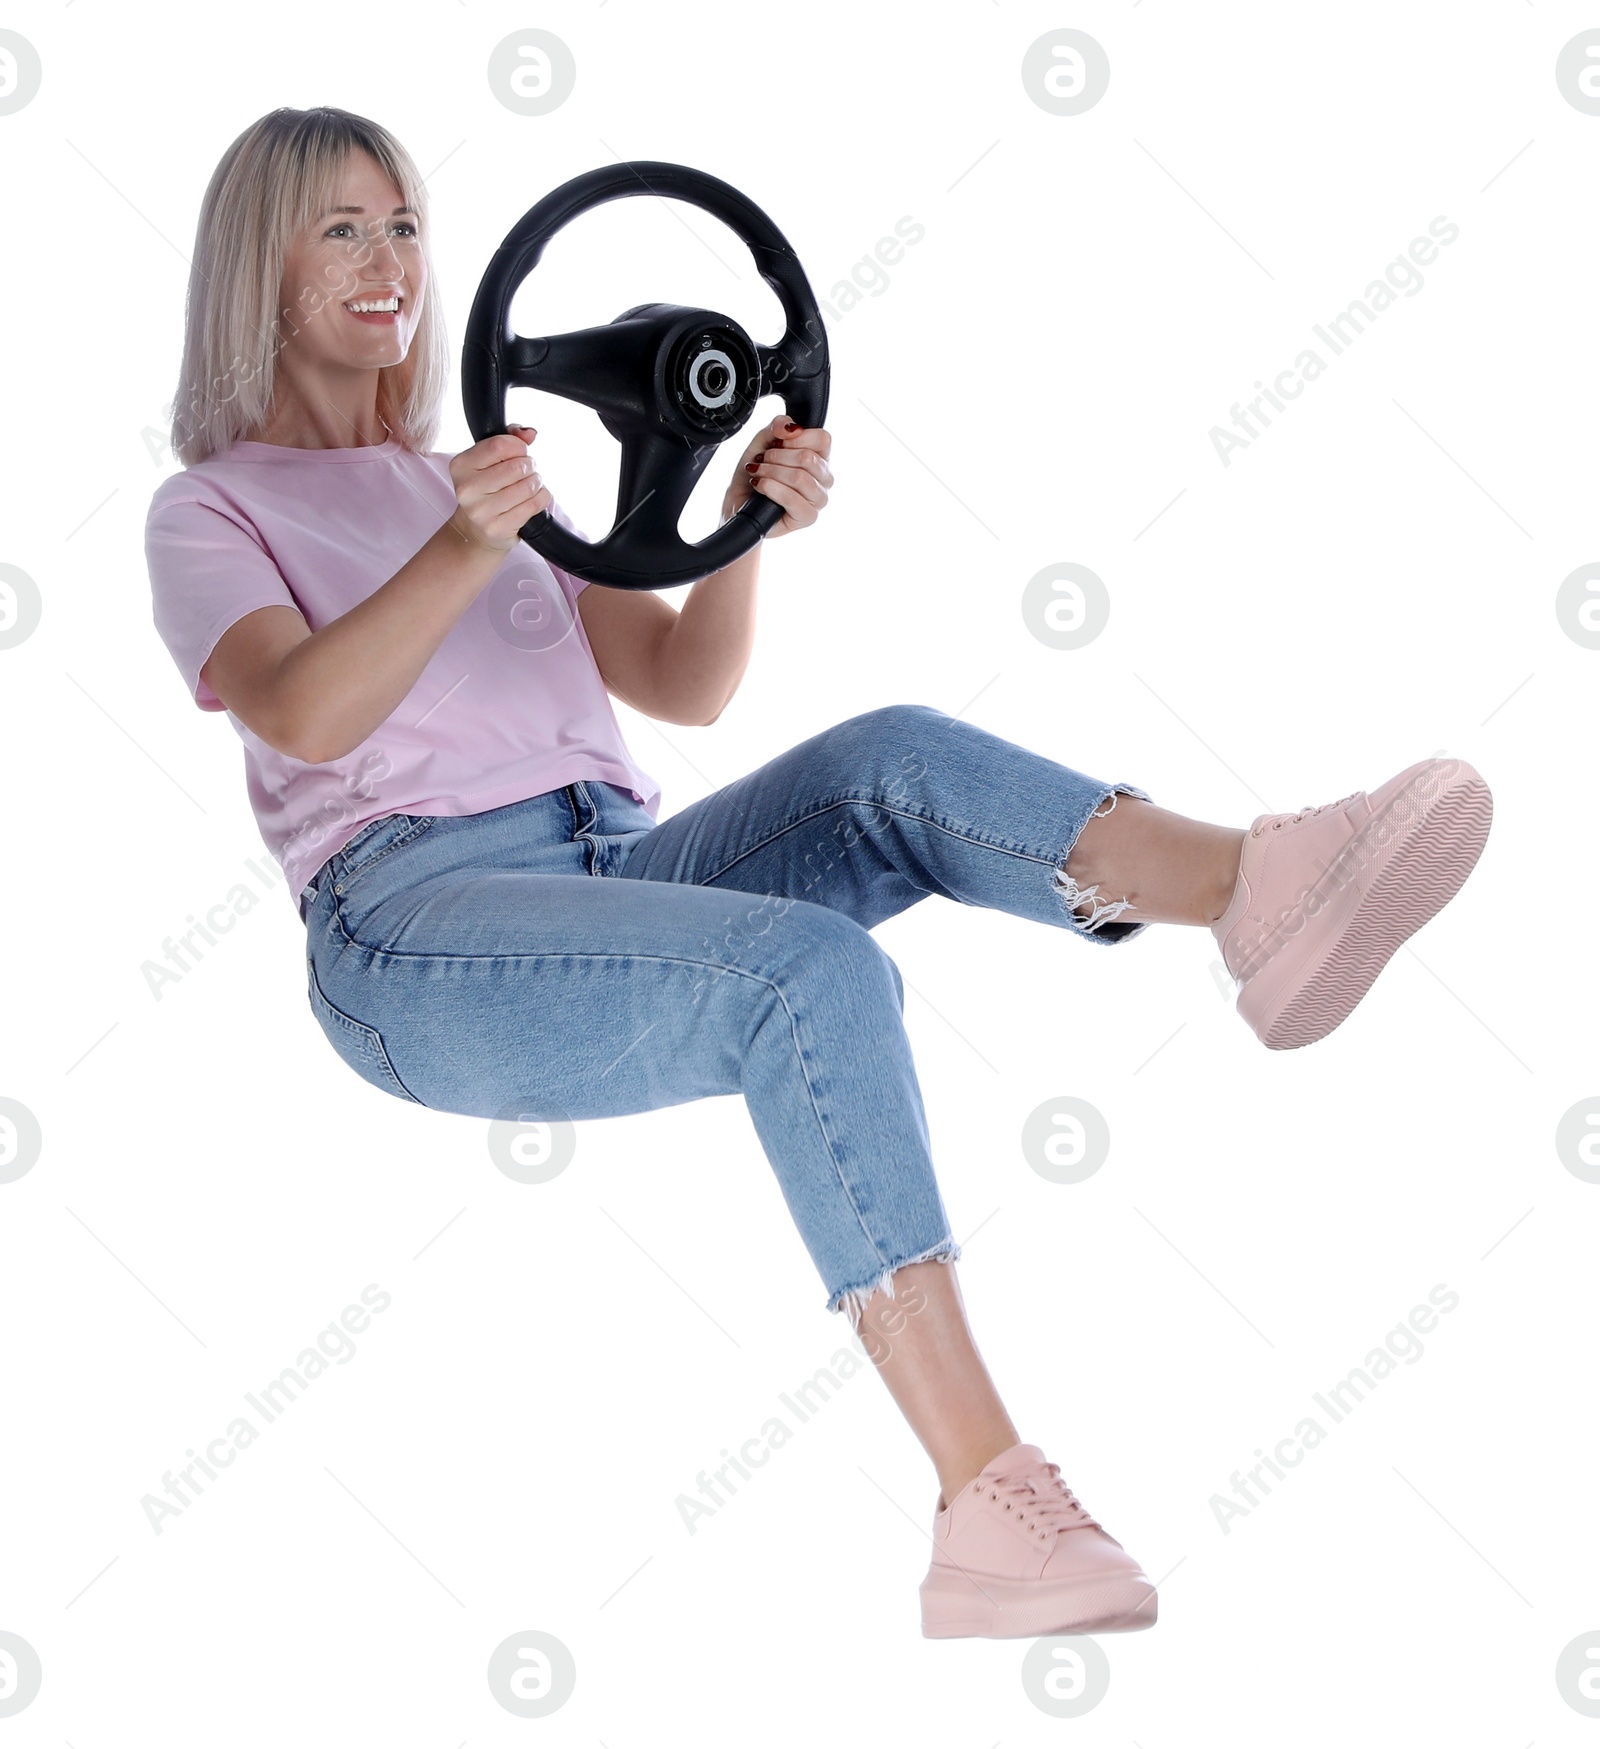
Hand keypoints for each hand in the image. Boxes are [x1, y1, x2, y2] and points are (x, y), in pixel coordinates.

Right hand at [446, 424, 551, 553]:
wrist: (476, 530)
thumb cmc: (487, 489)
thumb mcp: (488, 460)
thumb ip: (509, 439)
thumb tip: (530, 433)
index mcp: (461, 465)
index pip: (499, 445)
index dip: (518, 446)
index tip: (520, 452)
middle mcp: (467, 489)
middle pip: (517, 467)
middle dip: (530, 466)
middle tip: (527, 471)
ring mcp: (482, 511)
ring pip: (528, 486)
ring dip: (536, 483)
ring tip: (530, 484)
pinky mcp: (498, 528)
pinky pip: (533, 505)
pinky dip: (541, 498)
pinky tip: (533, 498)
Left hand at [721, 414, 832, 537]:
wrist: (738, 503)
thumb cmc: (755, 474)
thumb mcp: (762, 442)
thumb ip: (777, 426)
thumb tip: (792, 427)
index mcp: (819, 458)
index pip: (823, 439)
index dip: (797, 437)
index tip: (778, 442)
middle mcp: (823, 479)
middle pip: (808, 457)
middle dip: (776, 457)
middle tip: (761, 461)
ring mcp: (818, 500)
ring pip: (800, 477)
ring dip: (771, 472)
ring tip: (758, 474)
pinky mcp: (808, 517)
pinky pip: (792, 499)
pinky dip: (770, 488)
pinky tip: (759, 486)